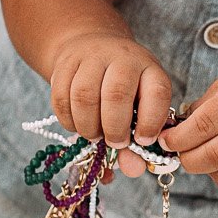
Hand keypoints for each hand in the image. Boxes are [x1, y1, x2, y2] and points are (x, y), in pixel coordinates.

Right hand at [48, 32, 174, 147]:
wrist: (93, 47)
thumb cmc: (124, 86)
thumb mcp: (140, 104)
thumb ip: (139, 139)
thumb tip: (133, 170)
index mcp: (149, 69)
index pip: (156, 93)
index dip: (150, 123)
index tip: (143, 142)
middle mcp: (122, 58)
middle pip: (116, 94)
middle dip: (114, 128)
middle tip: (115, 142)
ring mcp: (91, 57)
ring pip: (83, 96)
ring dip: (88, 126)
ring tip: (94, 136)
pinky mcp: (65, 64)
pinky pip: (61, 97)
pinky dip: (68, 120)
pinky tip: (77, 125)